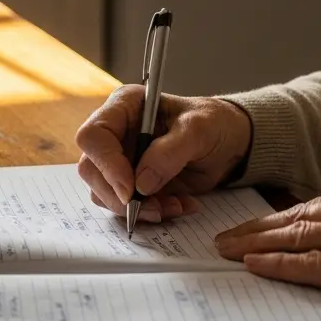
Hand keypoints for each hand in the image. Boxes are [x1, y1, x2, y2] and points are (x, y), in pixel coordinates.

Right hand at [75, 88, 252, 218]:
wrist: (229, 143)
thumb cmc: (213, 123)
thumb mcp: (198, 129)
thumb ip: (170, 152)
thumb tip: (141, 183)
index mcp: (123, 107)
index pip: (93, 136)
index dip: (106, 164)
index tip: (130, 190)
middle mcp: (115, 133)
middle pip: (91, 169)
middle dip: (120, 196)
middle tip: (154, 208)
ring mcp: (120, 160)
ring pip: (104, 193)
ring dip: (137, 208)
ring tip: (175, 205)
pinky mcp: (130, 183)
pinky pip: (124, 206)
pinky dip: (150, 213)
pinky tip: (178, 205)